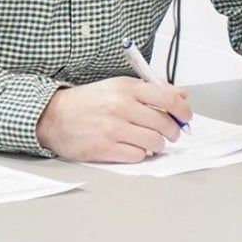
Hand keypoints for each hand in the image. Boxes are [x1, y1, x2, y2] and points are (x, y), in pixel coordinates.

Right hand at [35, 76, 189, 161]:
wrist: (54, 116)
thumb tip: (182, 94)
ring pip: (154, 142)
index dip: (183, 110)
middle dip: (173, 131)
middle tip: (170, 133)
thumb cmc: (88, 102)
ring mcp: (112, 129)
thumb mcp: (119, 86)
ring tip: (150, 141)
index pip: (168, 99)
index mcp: (127, 89)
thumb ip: (152, 89)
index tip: (186, 117)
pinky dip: (140, 154)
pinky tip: (133, 148)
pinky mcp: (104, 149)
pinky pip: (138, 156)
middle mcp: (121, 107)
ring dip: (157, 144)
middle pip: (164, 124)